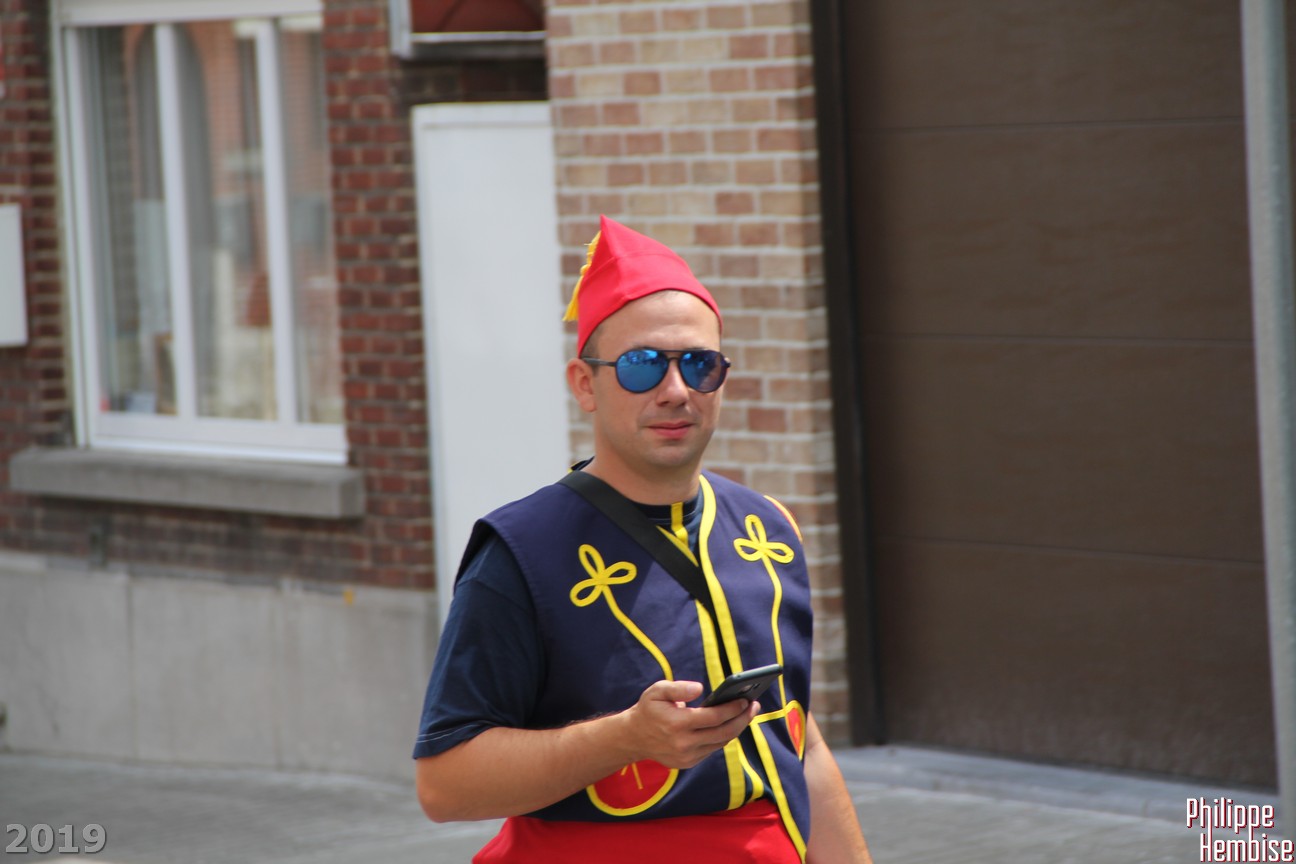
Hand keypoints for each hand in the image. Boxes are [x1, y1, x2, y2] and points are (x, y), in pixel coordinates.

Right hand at [618, 679, 759, 769]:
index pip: (713, 717)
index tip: (746, 700)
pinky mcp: (688, 762)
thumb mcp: (657, 691)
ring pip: (720, 742)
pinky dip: (723, 737)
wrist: (633, 737)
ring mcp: (687, 756)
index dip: (732, 709)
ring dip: (736, 728)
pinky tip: (730, 724)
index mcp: (677, 724)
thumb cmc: (648, 709)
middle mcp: (684, 743)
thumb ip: (678, 688)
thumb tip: (700, 688)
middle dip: (742, 719)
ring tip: (746, 714)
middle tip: (754, 706)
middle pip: (723, 732)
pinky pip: (712, 749)